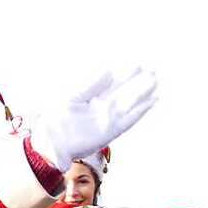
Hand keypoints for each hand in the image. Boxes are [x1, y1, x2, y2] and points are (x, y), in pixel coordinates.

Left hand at [32, 66, 157, 171]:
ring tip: (155, 83)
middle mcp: (101, 109)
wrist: (52, 142)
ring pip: (129, 105)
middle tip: (152, 71)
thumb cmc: (56, 119)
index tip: (138, 66)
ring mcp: (107, 120)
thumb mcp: (73, 96)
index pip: (112, 84)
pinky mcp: (110, 132)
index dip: (125, 76)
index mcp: (91, 98)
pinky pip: (129, 120)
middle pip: (124, 93)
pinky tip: (152, 101)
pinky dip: (140, 112)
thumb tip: (109, 71)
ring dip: (142, 95)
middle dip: (137, 83)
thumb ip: (92, 84)